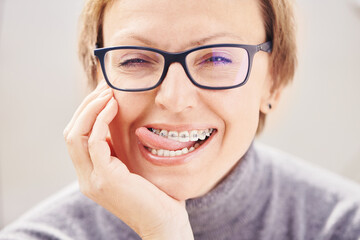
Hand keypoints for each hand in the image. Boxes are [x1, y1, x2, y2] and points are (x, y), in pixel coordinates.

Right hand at [63, 82, 193, 238]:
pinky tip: (113, 106)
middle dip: (86, 106)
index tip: (104, 93)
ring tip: (108, 92)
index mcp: (91, 174)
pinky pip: (94, 142)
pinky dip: (99, 120)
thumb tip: (116, 123)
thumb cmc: (155, 194)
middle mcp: (86, 177)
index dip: (86, 112)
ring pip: (75, 135)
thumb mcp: (131, 166)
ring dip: (90, 109)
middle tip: (105, 88)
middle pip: (70, 133)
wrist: (164, 222)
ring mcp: (93, 180)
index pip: (76, 137)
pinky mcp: (106, 179)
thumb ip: (118, 150)